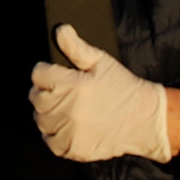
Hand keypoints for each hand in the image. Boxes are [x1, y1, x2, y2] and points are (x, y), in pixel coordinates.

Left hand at [29, 25, 171, 162]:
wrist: (144, 119)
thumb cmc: (123, 87)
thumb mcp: (101, 61)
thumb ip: (76, 47)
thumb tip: (60, 30)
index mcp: (74, 85)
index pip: (38, 74)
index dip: (45, 71)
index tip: (54, 74)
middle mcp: (69, 109)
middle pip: (36, 97)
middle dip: (44, 91)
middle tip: (59, 91)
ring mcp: (71, 131)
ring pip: (40, 119)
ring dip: (47, 112)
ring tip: (63, 108)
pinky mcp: (74, 149)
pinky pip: (50, 141)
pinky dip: (53, 134)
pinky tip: (65, 125)